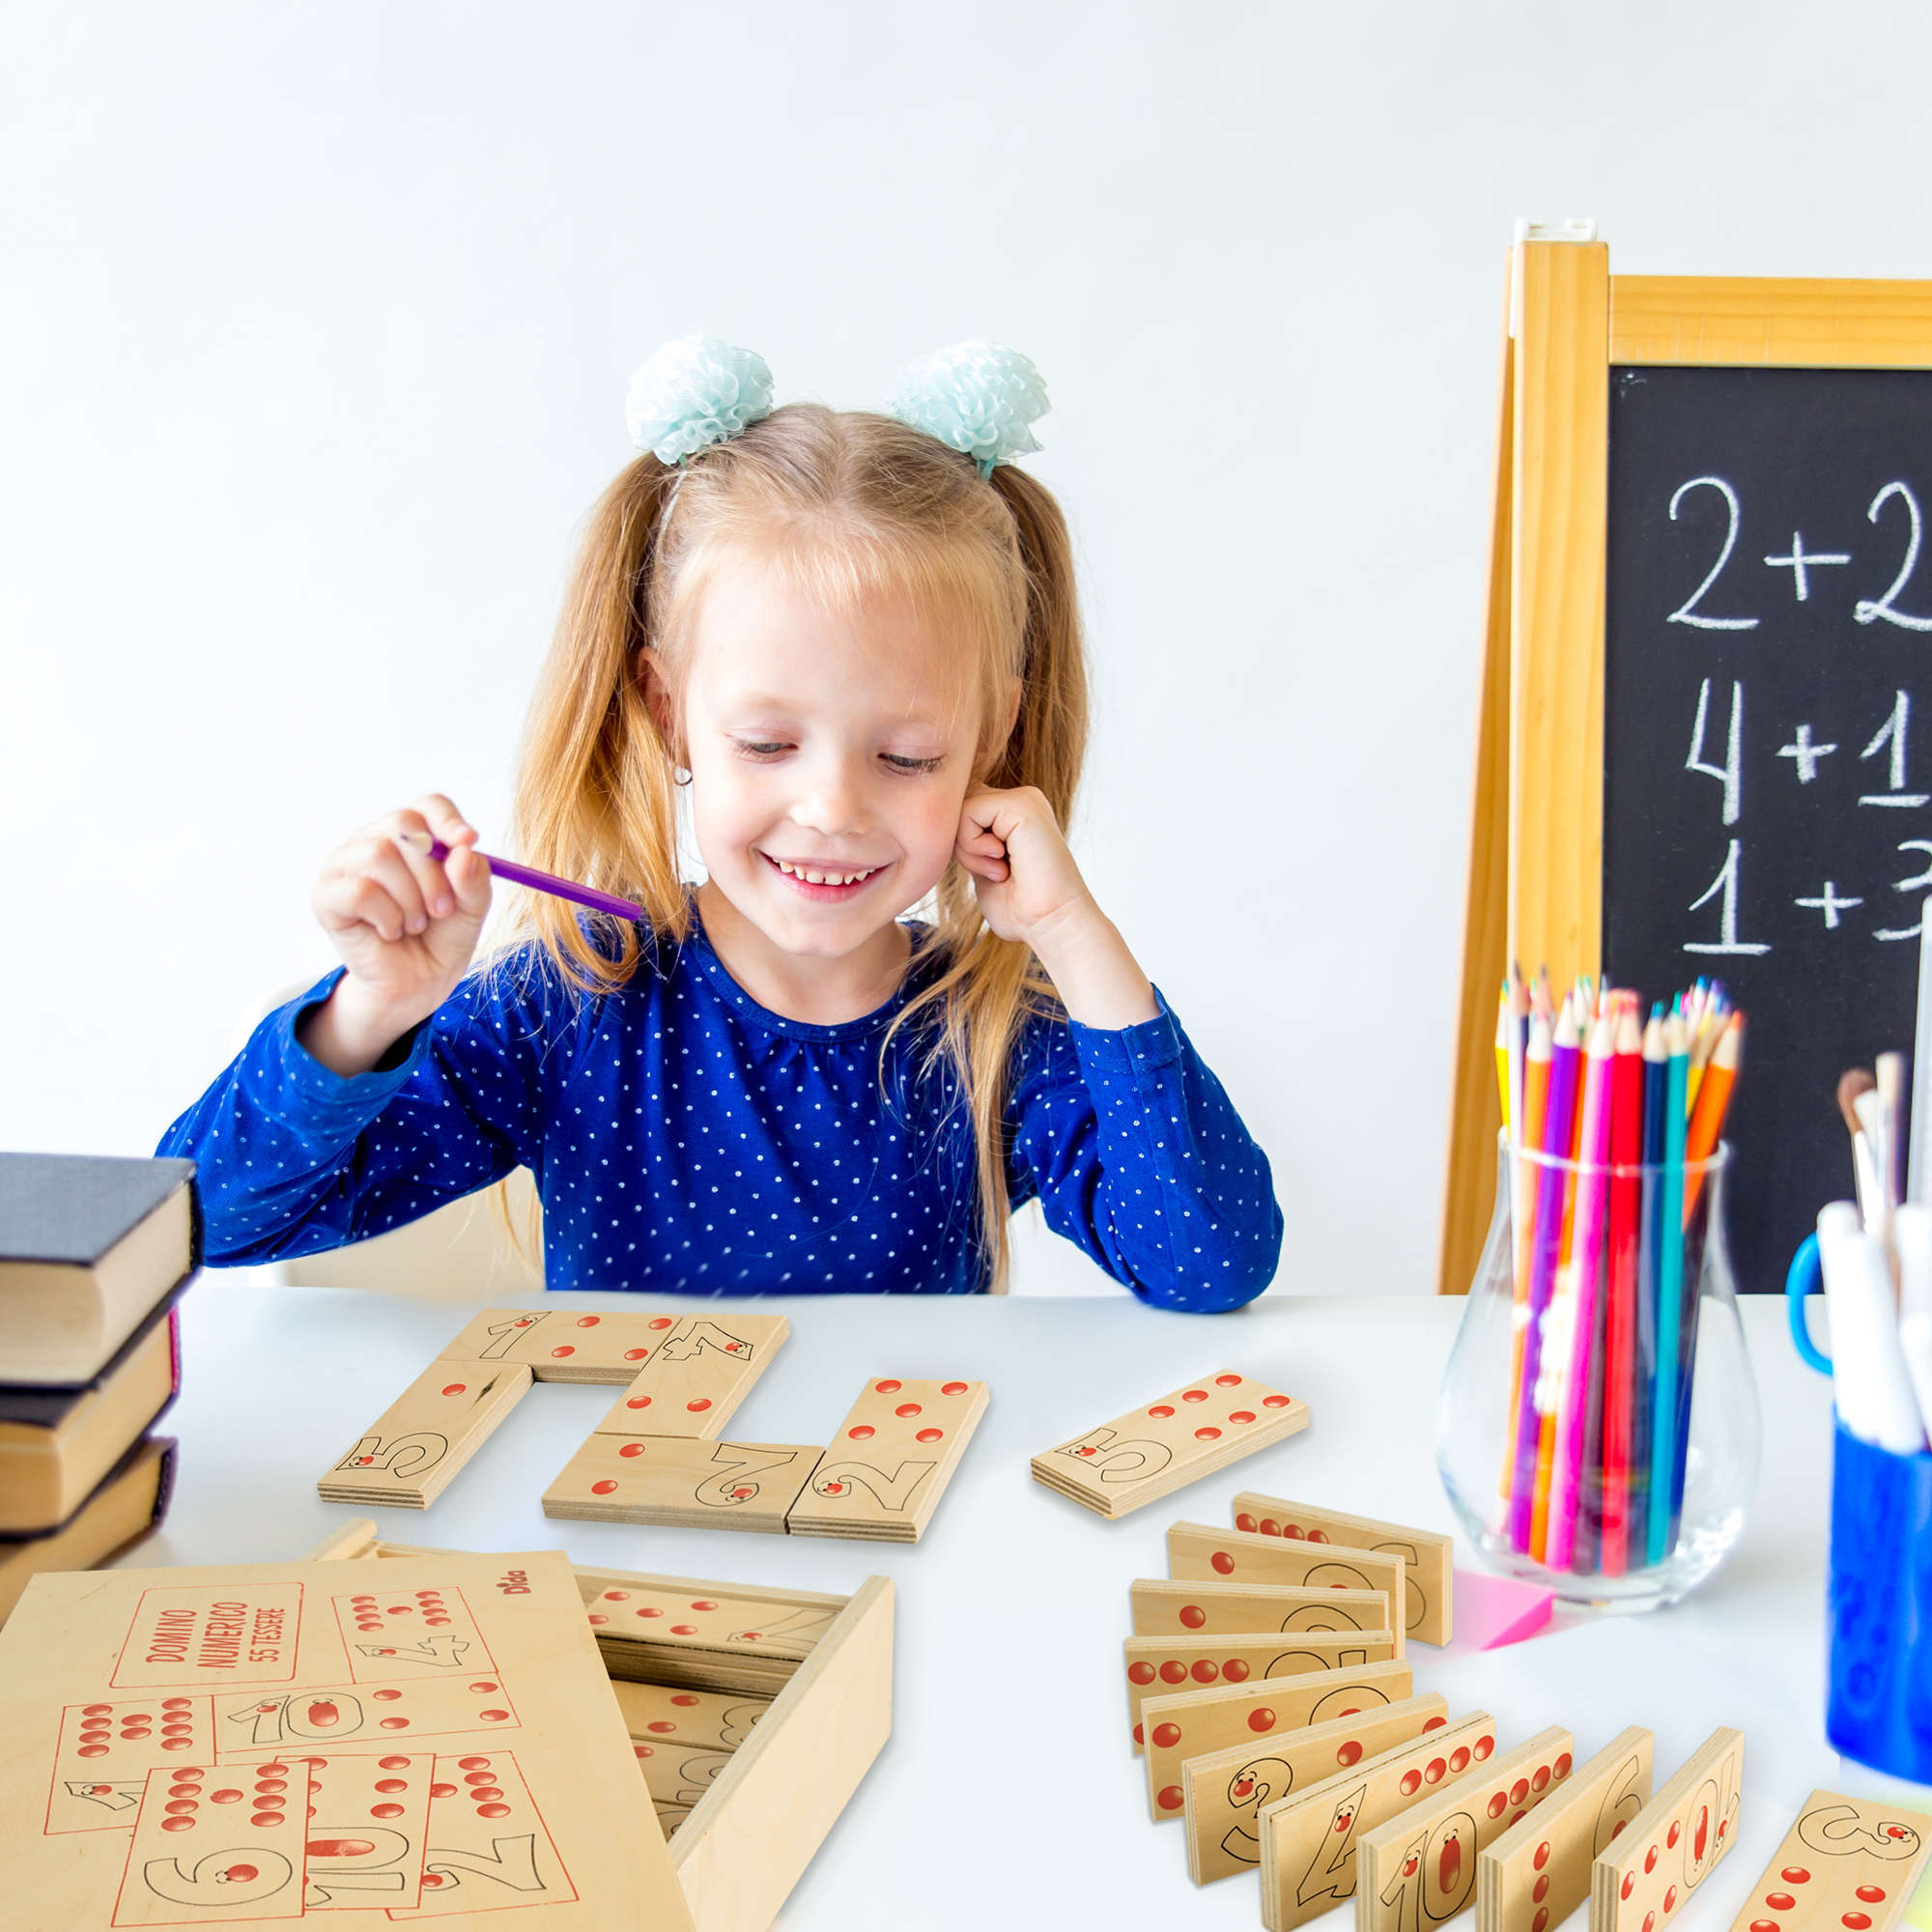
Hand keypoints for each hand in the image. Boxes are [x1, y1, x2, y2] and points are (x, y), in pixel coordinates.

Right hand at [307, 795, 492, 1061]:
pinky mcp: (326, 895)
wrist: (416, 984)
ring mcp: (344, 865)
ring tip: (414, 924)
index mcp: (411, 837)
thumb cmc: (441, 939)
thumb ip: (474, 880)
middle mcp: (373, 841)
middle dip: (432, 872)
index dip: (448, 819)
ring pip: (379, 855)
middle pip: (404, 825)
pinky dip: (387, 916)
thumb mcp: (471, 909)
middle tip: (442, 909)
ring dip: (409, 899)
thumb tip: (464, 851)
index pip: (427, 805)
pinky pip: (360, 890)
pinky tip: (389, 931)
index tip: (468, 842)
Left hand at [954, 786, 1158, 1027]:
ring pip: (961, 807)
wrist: (1053, 924)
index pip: (965, 809)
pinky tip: (1001, 864)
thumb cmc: (1022, 911)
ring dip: (968, 850)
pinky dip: (972, 846)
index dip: (962, 843)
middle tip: (996, 874)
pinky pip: (967, 811)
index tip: (994, 873)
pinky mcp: (1021, 804)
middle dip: (963, 845)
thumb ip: (969, 843)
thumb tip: (942, 828)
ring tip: (1001, 872)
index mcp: (1017, 814)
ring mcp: (1024, 799)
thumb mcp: (985, 869)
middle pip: (958, 804)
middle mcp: (1023, 800)